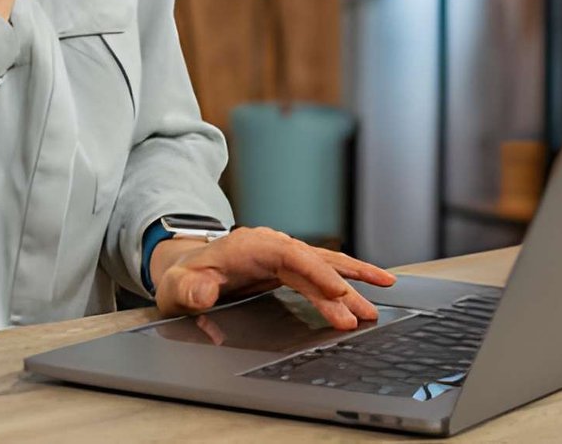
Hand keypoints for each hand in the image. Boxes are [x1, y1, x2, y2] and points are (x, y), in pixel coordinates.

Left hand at [152, 226, 396, 329]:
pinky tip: (365, 288)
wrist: (186, 273)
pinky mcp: (288, 270)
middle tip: (364, 314)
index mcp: (250, 246)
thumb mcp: (177, 287)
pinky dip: (344, 279)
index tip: (336, 291)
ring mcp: (282, 258)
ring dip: (353, 281)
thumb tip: (202, 293)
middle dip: (342, 287)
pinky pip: (321, 272)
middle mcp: (272, 247)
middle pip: (314, 263)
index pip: (291, 255)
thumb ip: (189, 290)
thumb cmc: (184, 280)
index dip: (315, 272)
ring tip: (383, 294)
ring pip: (324, 266)